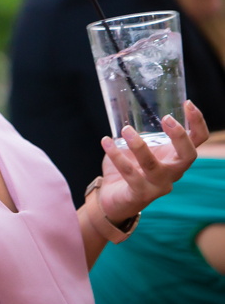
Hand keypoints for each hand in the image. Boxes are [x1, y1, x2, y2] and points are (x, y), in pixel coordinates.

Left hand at [98, 100, 209, 221]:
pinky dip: (116, 156)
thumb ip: (140, 132)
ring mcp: (158, 185)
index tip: (188, 103)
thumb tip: (128, 104)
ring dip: (139, 146)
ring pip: (154, 166)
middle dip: (180, 137)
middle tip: (166, 119)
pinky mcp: (140, 194)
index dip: (198, 122)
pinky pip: (129, 174)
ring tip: (125, 130)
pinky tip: (105, 142)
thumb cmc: (128, 169)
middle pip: (188, 156)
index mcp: (174, 157)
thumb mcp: (138, 147)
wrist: (114, 199)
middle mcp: (172, 172)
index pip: (198, 140)